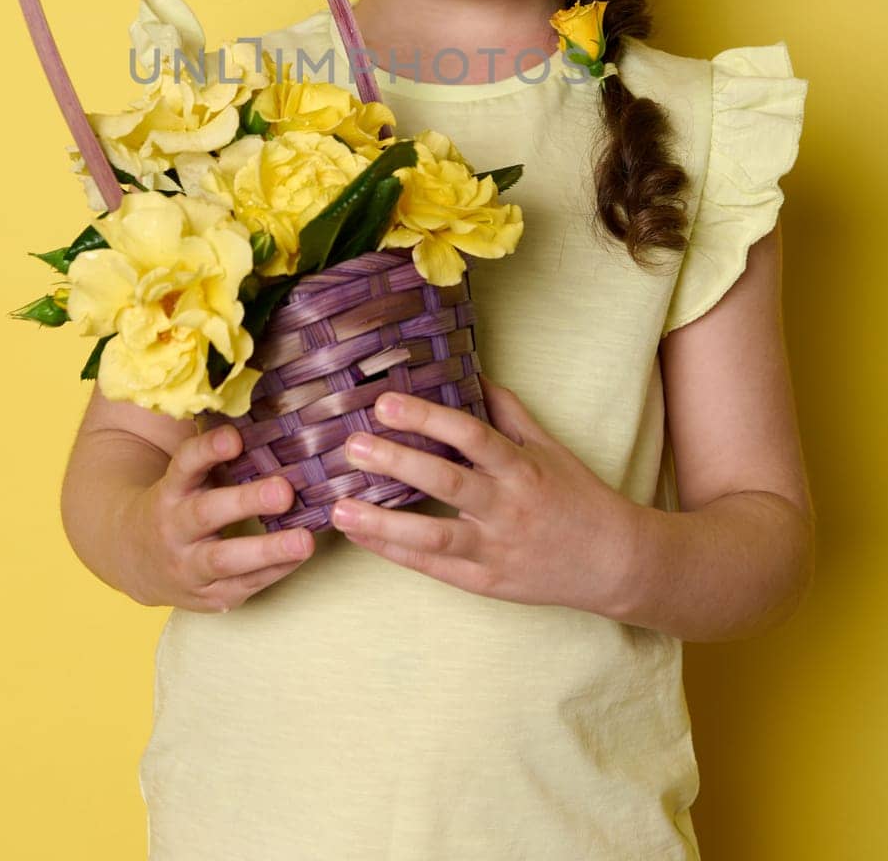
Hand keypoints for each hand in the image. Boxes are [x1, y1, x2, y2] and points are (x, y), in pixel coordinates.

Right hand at [120, 424, 314, 610]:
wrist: (135, 559)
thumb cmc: (178, 503)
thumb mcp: (185, 477)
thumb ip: (216, 454)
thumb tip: (270, 417)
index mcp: (170, 490)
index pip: (185, 464)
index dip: (208, 449)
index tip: (235, 436)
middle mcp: (174, 527)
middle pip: (206, 514)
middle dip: (246, 502)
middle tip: (284, 490)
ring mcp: (187, 565)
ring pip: (224, 559)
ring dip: (267, 550)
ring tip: (305, 541)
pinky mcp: (207, 596)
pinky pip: (242, 585)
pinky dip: (275, 571)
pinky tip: (299, 557)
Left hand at [330, 374, 636, 613]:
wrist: (614, 563)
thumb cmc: (579, 497)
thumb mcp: (550, 448)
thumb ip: (509, 412)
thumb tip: (473, 373)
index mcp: (522, 469)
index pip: (471, 436)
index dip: (428, 417)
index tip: (386, 402)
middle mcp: (507, 509)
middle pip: (447, 482)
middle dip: (397, 462)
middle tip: (353, 445)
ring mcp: (496, 549)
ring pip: (433, 536)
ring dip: (383, 521)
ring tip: (340, 506)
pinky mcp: (486, 582)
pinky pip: (434, 567)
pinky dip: (394, 552)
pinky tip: (361, 535)